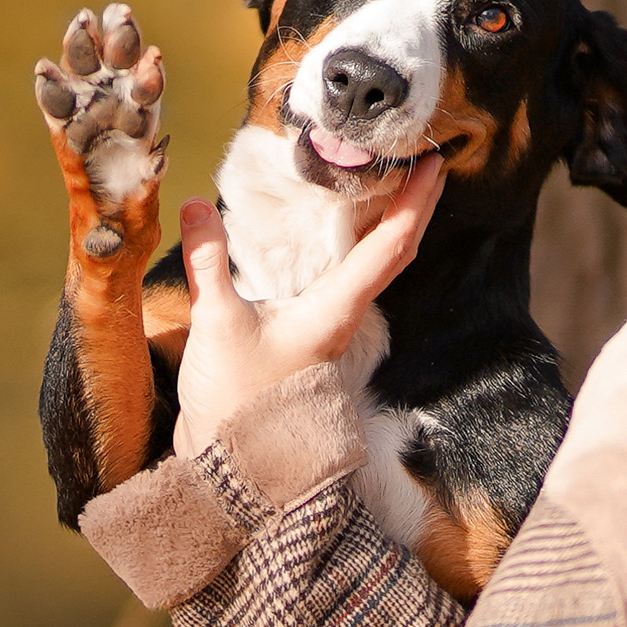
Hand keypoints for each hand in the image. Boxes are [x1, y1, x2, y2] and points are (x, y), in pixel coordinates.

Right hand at [172, 157, 445, 450]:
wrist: (237, 466)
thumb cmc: (237, 401)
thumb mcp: (217, 324)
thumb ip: (207, 262)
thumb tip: (193, 203)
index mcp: (337, 309)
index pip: (391, 244)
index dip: (415, 201)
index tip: (433, 163)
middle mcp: (345, 315)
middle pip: (396, 250)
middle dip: (416, 204)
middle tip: (426, 160)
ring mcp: (332, 326)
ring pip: (378, 266)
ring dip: (391, 224)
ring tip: (395, 183)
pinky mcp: (313, 333)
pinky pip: (351, 278)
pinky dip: (360, 246)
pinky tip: (346, 230)